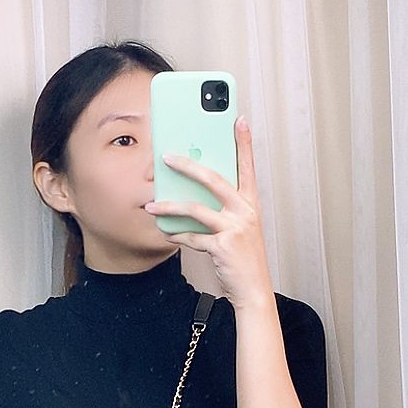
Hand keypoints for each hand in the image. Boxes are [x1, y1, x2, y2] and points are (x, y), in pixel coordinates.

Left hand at [144, 116, 273, 309]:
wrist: (253, 289)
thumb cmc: (244, 257)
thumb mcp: (239, 227)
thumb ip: (223, 208)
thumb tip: (195, 193)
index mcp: (251, 203)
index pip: (247, 166)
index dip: (244, 142)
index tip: (238, 119)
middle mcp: (245, 212)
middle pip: (214, 179)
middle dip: (188, 165)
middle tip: (167, 157)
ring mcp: (234, 229)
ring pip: (196, 209)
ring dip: (170, 206)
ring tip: (153, 205)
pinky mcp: (222, 247)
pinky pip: (192, 237)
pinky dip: (177, 235)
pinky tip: (167, 233)